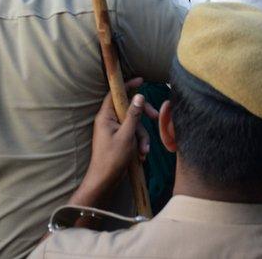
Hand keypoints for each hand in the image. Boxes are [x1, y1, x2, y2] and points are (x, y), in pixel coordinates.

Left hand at [80, 79, 157, 193]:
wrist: (104, 180)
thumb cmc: (112, 158)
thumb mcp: (126, 135)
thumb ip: (133, 115)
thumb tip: (139, 96)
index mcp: (106, 116)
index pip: (116, 94)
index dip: (128, 86)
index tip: (141, 80)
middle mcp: (109, 120)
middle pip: (130, 109)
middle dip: (143, 117)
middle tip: (156, 118)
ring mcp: (114, 130)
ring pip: (134, 125)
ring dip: (142, 137)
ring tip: (144, 151)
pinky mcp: (119, 140)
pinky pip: (132, 135)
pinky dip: (138, 143)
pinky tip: (141, 156)